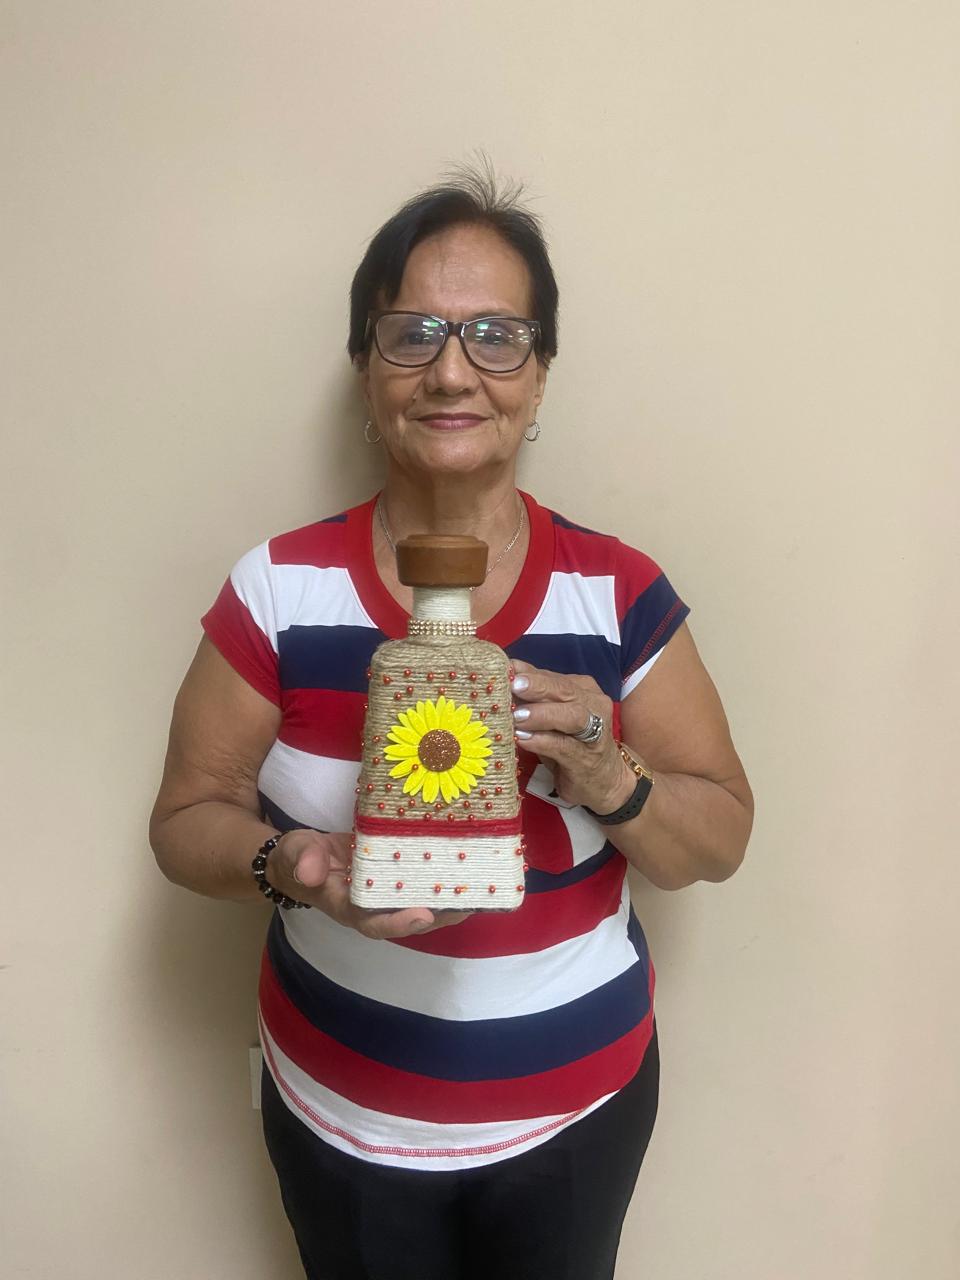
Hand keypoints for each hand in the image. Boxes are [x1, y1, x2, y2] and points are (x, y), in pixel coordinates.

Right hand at [269, 829, 469, 939]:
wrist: (304, 857)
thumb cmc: (298, 859)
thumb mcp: (295, 854)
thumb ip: (303, 861)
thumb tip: (311, 872)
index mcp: (347, 907)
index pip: (374, 922)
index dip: (398, 922)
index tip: (422, 914)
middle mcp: (373, 907)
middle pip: (409, 920)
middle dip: (439, 916)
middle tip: (467, 904)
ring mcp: (387, 895)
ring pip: (422, 905)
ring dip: (450, 903)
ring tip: (480, 894)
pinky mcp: (397, 878)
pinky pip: (422, 885)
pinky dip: (445, 882)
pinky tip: (469, 872)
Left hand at [511, 660, 634, 813]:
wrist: (605, 782)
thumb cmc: (571, 745)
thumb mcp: (552, 718)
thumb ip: (533, 699)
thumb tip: (503, 679)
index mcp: (583, 690)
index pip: (553, 677)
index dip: (528, 672)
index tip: (505, 668)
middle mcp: (593, 706)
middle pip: (565, 691)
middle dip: (537, 686)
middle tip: (512, 685)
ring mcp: (594, 733)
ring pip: (571, 716)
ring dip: (542, 714)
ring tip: (517, 716)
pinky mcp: (586, 759)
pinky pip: (564, 746)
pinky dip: (543, 741)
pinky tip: (524, 739)